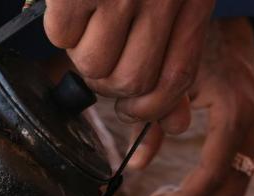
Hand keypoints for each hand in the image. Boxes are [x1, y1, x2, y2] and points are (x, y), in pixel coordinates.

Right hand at [44, 0, 214, 132]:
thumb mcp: (175, 1)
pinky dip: (59, 27)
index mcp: (194, 0)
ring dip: (81, 52)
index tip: (131, 106)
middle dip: (108, 79)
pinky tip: (69, 4)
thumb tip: (176, 126)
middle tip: (101, 52)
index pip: (177, 79)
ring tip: (86, 23)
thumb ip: (176, 59)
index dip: (150, 105)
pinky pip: (62, 36)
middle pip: (131, 81)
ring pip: (94, 65)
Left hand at [128, 17, 253, 195]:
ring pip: (238, 185)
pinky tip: (186, 187)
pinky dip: (213, 188)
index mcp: (232, 110)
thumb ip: (148, 124)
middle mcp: (253, 122)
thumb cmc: (192, 50)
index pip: (214, 171)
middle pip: (231, 187)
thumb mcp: (165, 83)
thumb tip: (134, 166)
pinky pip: (239, 172)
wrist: (225, 28)